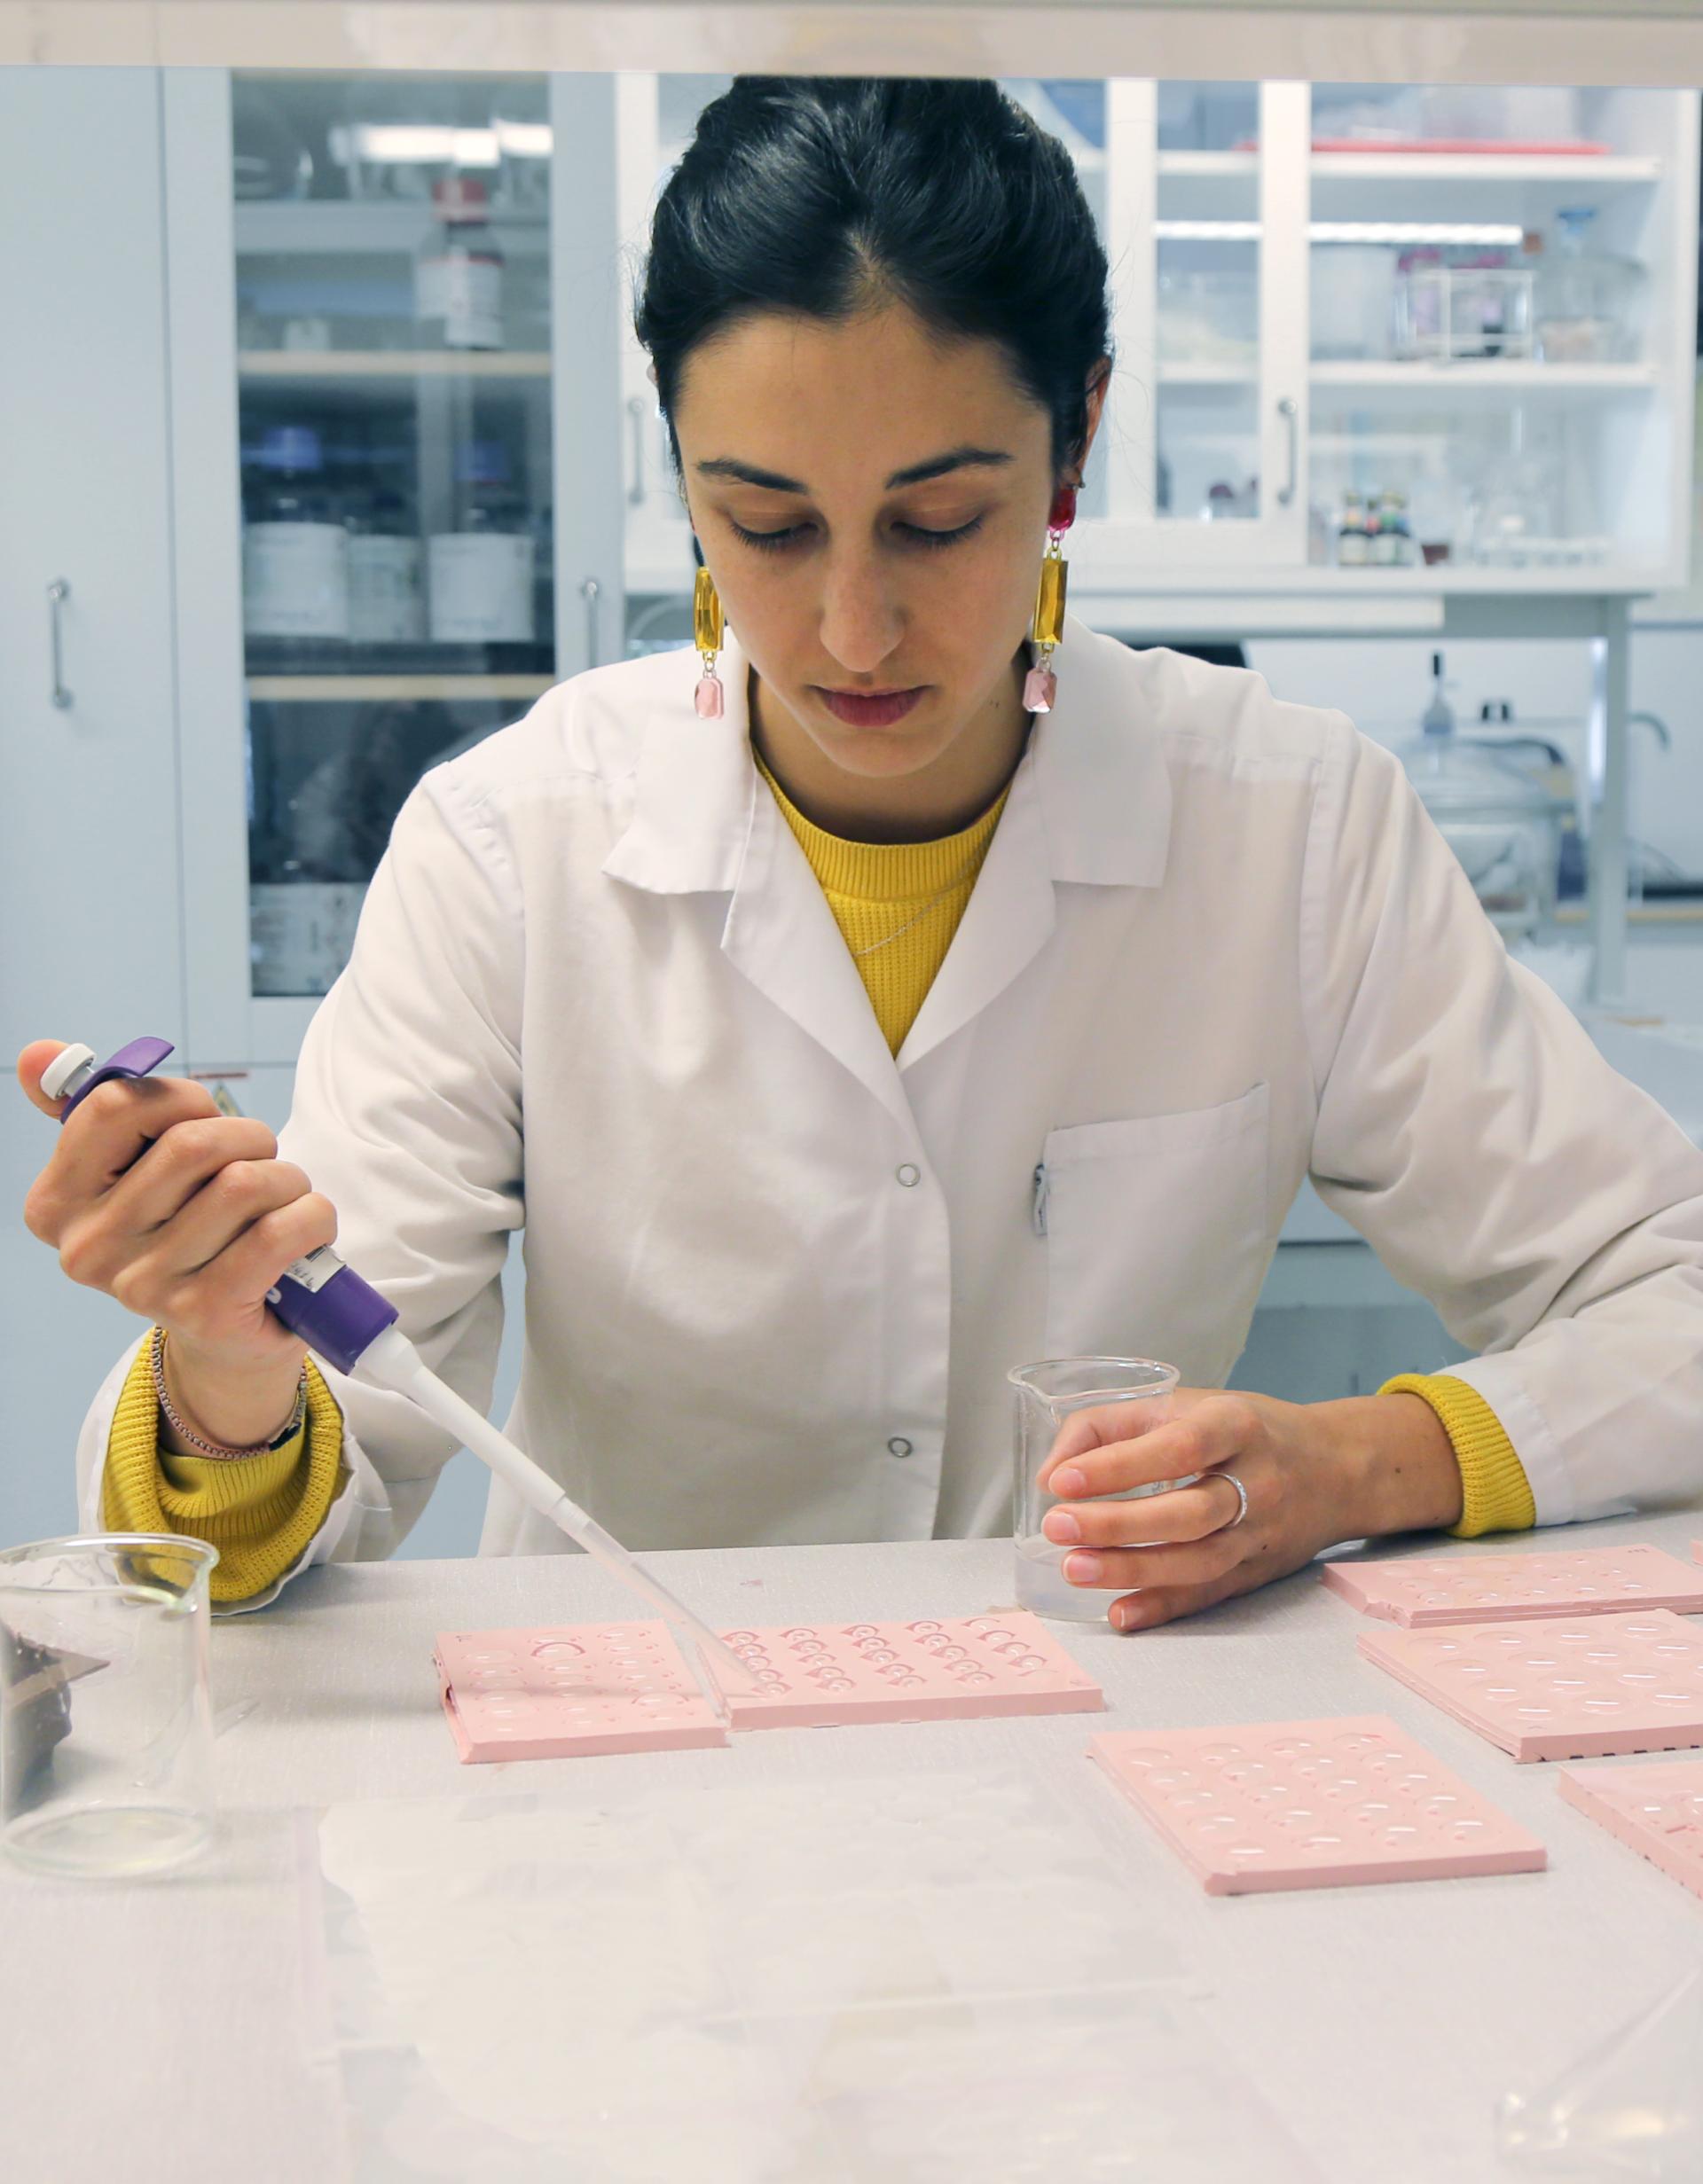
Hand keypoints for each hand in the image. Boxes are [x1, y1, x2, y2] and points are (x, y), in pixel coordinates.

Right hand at [16, 1038, 333, 1376]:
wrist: (226, 1336)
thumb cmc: (187, 1232)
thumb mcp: (134, 1174)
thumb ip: (92, 1114)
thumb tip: (36, 1052)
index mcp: (57, 1203)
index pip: (115, 1105)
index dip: (182, 1099)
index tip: (204, 1120)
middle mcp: (89, 1248)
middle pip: (191, 1143)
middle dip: (248, 1138)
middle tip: (260, 1161)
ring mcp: (144, 1286)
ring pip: (242, 1185)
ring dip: (287, 1179)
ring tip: (284, 1198)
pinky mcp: (205, 1313)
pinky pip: (277, 1233)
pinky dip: (312, 1215)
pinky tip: (308, 1224)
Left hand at [1037, 1386, 1462, 1630]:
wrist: (1338, 1467)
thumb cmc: (1243, 1430)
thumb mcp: (1183, 1404)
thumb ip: (1109, 1426)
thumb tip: (1052, 1476)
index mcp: (1234, 1425)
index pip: (1177, 1448)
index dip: (1118, 1466)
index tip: (1063, 1482)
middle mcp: (1257, 1480)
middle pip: (1189, 1512)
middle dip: (1119, 1524)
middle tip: (1058, 1527)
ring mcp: (1261, 1533)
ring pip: (1199, 1560)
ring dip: (1133, 1571)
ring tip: (1074, 1568)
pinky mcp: (1259, 1570)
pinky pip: (1210, 1594)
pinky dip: (1164, 1608)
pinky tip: (1121, 1614)